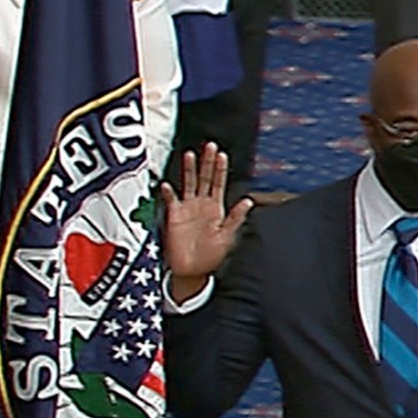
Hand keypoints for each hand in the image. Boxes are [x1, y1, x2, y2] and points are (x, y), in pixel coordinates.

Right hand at [159, 145, 253, 302]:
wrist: (193, 270)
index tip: (222, 155)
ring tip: (190, 155)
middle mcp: (202, 205)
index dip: (220, 169)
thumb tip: (249, 201)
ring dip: (189, 170)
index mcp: (217, 209)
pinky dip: (168, 193)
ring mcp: (187, 208)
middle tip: (209, 146)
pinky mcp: (174, 215)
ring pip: (188, 183)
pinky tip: (168, 186)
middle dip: (207, 162)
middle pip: (204, 178)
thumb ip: (237, 218)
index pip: (219, 184)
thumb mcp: (228, 236)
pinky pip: (170, 200)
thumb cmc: (211, 256)